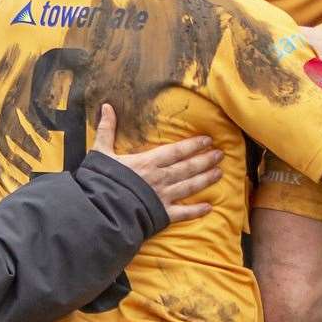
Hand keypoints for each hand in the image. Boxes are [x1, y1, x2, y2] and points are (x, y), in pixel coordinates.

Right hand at [90, 103, 222, 222]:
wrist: (100, 210)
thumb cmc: (101, 181)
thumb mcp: (101, 152)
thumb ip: (107, 130)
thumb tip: (107, 106)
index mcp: (148, 162)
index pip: (177, 151)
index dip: (193, 145)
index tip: (208, 140)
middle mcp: (160, 178)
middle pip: (188, 167)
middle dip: (205, 160)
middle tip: (220, 155)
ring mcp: (163, 197)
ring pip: (190, 186)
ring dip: (206, 179)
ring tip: (219, 174)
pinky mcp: (162, 215)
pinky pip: (183, 213)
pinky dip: (196, 211)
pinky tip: (209, 208)